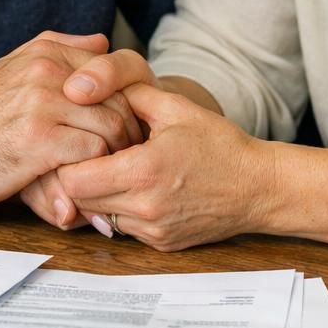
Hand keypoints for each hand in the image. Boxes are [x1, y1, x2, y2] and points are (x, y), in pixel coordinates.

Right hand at [0, 31, 141, 211]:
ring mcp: (42, 103)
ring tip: (114, 177)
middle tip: (132, 161)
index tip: (131, 132)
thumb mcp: (10, 70)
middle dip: (131, 134)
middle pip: (120, 100)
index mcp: (46, 52)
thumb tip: (101, 40)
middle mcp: (47, 70)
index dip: (131, 106)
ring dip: (118, 158)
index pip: (116, 72)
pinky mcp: (38, 140)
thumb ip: (56, 50)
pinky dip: (96, 174)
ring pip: (112, 127)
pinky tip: (89, 187)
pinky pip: (92, 154)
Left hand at [56, 82, 273, 250]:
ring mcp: (152, 230)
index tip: (80, 145)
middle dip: (79, 179)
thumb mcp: (177, 108)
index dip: (69, 162)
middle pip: (80, 201)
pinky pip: (123, 228)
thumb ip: (131, 93)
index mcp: (142, 171)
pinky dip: (121, 210)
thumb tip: (91, 83)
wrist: (259, 188)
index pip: (74, 180)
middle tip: (89, 157)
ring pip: (99, 218)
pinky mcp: (160, 243)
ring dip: (99, 197)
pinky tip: (137, 189)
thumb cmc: (220, 145)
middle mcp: (144, 207)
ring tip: (114, 172)